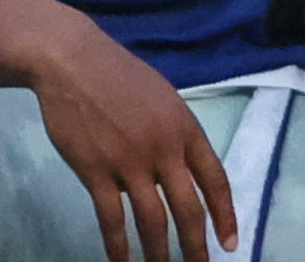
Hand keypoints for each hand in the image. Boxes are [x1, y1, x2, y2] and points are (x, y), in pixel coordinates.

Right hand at [29, 16, 237, 261]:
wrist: (73, 62)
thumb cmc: (119, 76)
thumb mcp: (163, 98)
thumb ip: (174, 135)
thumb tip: (175, 173)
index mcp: (185, 127)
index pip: (215, 178)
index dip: (226, 214)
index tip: (230, 243)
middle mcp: (164, 148)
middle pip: (188, 207)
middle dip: (197, 245)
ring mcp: (130, 161)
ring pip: (152, 220)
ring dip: (159, 253)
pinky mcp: (96, 171)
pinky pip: (111, 218)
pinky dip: (118, 247)